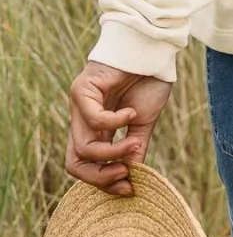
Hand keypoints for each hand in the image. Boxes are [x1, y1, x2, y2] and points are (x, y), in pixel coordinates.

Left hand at [67, 61, 171, 195]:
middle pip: (75, 164)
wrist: (153, 49)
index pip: (87, 166)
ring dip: (111, 151)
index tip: (130, 187)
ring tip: (133, 142)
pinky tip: (130, 112)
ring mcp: (78, 106)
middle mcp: (82, 120)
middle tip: (126, 174)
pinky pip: (93, 120)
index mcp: (97, 129)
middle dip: (100, 177)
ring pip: (82, 147)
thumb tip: (132, 179)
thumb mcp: (144, 122)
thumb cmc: (149, 80)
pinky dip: (114, 122)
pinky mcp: (81, 90)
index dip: (104, 182)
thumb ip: (134, 148)